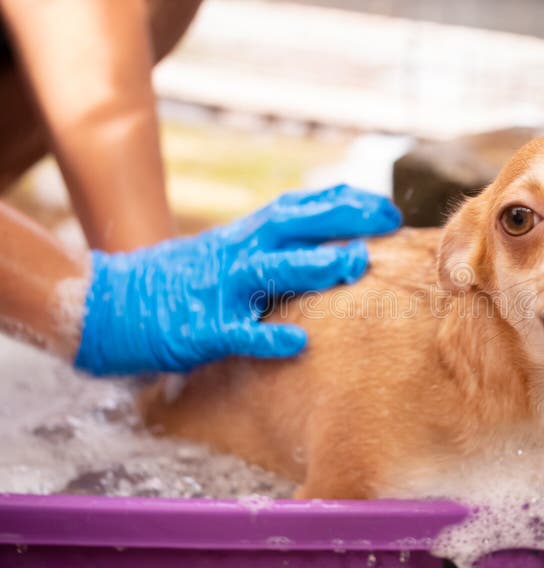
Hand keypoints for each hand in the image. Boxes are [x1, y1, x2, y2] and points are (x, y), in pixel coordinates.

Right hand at [74, 184, 401, 374]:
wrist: (111, 305)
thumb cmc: (181, 280)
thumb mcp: (227, 251)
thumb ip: (270, 246)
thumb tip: (324, 243)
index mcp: (243, 235)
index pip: (300, 208)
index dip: (344, 204)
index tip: (385, 207)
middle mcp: (235, 252)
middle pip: (293, 225)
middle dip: (342, 220)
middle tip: (387, 223)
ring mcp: (217, 288)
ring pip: (271, 269)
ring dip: (314, 264)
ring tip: (356, 263)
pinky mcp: (199, 327)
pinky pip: (236, 332)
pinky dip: (267, 336)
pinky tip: (299, 344)